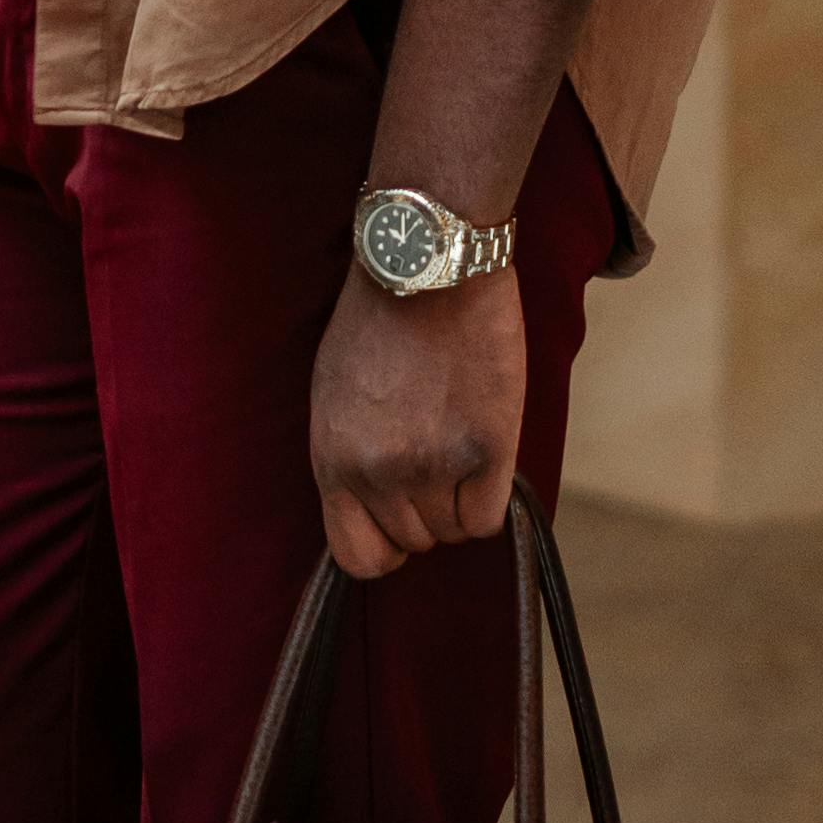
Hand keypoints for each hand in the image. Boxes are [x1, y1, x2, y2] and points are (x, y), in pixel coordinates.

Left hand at [309, 263, 526, 580]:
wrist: (428, 265)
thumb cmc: (377, 318)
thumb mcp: (334, 393)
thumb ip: (349, 455)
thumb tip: (370, 503)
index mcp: (331, 458)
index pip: (355, 556)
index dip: (383, 546)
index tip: (400, 521)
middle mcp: (377, 471)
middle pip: (412, 542)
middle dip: (426, 511)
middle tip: (437, 459)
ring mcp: (432, 464)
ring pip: (452, 532)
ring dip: (460, 499)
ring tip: (459, 442)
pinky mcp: (486, 449)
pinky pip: (489, 518)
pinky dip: (490, 496)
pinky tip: (486, 454)